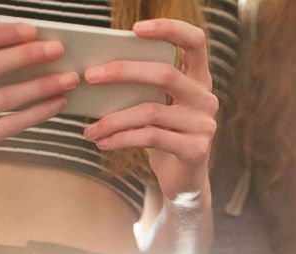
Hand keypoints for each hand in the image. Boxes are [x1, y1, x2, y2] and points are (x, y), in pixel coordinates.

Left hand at [83, 19, 218, 204]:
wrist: (183, 181)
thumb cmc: (163, 136)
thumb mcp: (156, 107)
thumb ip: (142, 88)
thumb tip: (96, 73)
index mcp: (199, 80)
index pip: (195, 42)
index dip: (170, 29)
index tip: (135, 29)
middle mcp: (206, 99)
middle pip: (166, 74)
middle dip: (123, 72)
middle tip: (90, 76)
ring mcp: (204, 125)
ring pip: (151, 111)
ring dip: (114, 119)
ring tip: (90, 129)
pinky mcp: (196, 150)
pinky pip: (151, 138)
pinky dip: (121, 139)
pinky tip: (103, 143)